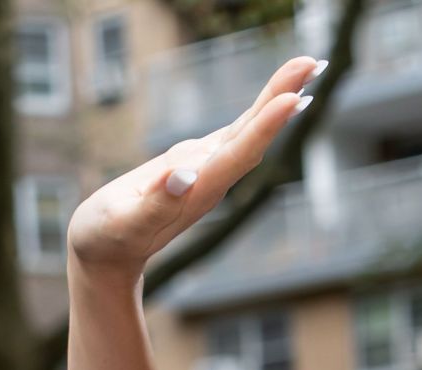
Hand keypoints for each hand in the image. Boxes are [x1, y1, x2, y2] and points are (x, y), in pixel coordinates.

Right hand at [66, 55, 320, 278]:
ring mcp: (208, 170)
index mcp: (197, 190)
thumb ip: (155, 203)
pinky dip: (258, 113)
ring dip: (277, 97)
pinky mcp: (198, 164)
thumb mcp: (125, 222)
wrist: (110, 256)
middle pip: (254, 134)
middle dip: (283, 96)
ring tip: (306, 67)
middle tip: (313, 61)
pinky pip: (235, 133)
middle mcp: (211, 179)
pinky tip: (277, 100)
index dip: (266, 125)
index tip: (294, 97)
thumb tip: (183, 175)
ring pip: (249, 129)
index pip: (239, 153)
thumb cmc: (108, 239)